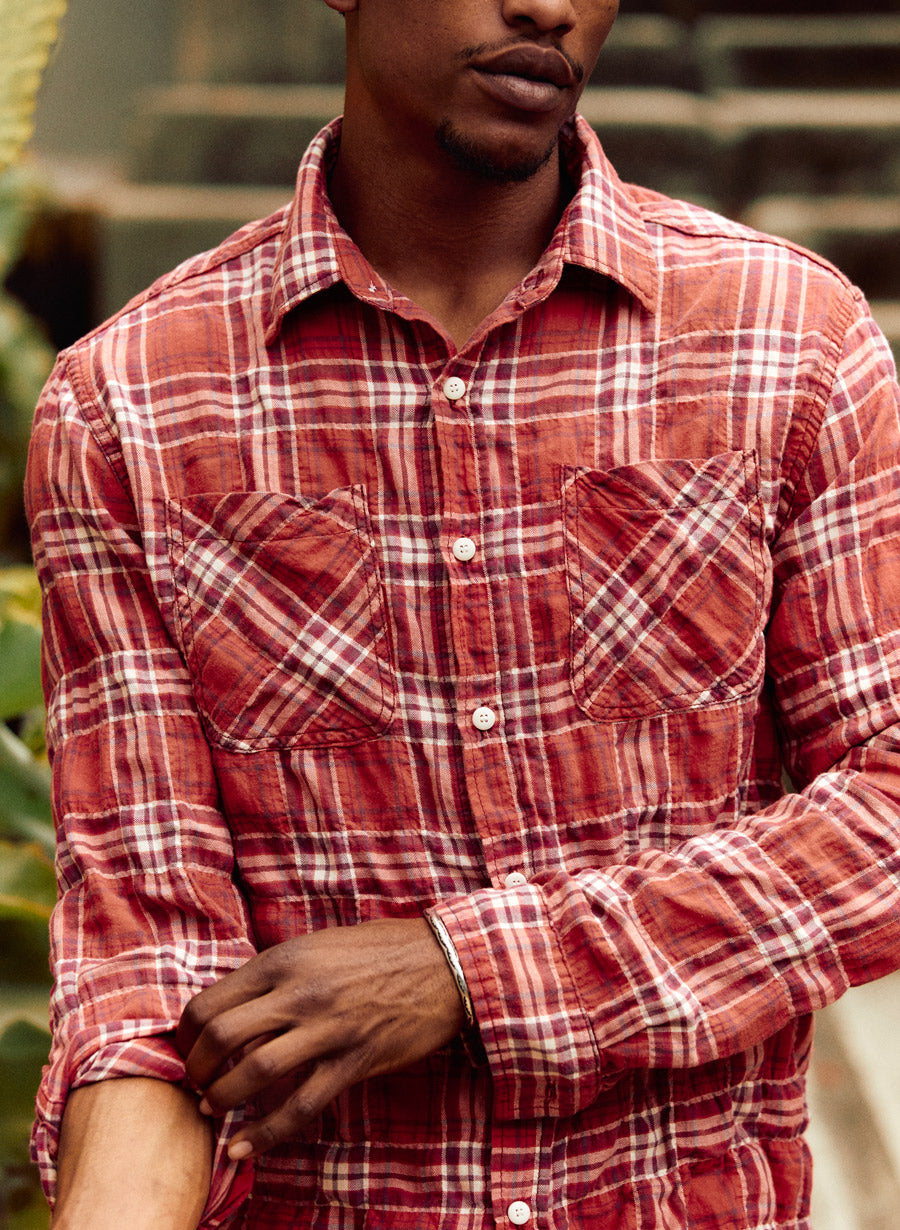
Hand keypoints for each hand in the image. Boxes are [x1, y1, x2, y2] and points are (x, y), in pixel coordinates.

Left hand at [175, 917, 464, 1159]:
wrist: (443, 963)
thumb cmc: (379, 950)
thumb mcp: (317, 945)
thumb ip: (277, 973)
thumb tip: (236, 1003)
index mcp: (284, 960)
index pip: (211, 1001)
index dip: (187, 1034)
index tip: (189, 1050)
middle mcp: (299, 992)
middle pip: (221, 1038)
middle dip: (197, 1069)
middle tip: (197, 1082)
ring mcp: (327, 1028)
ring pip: (253, 1072)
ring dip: (222, 1099)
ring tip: (213, 1107)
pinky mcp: (354, 1060)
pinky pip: (301, 1105)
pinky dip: (266, 1133)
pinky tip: (244, 1146)